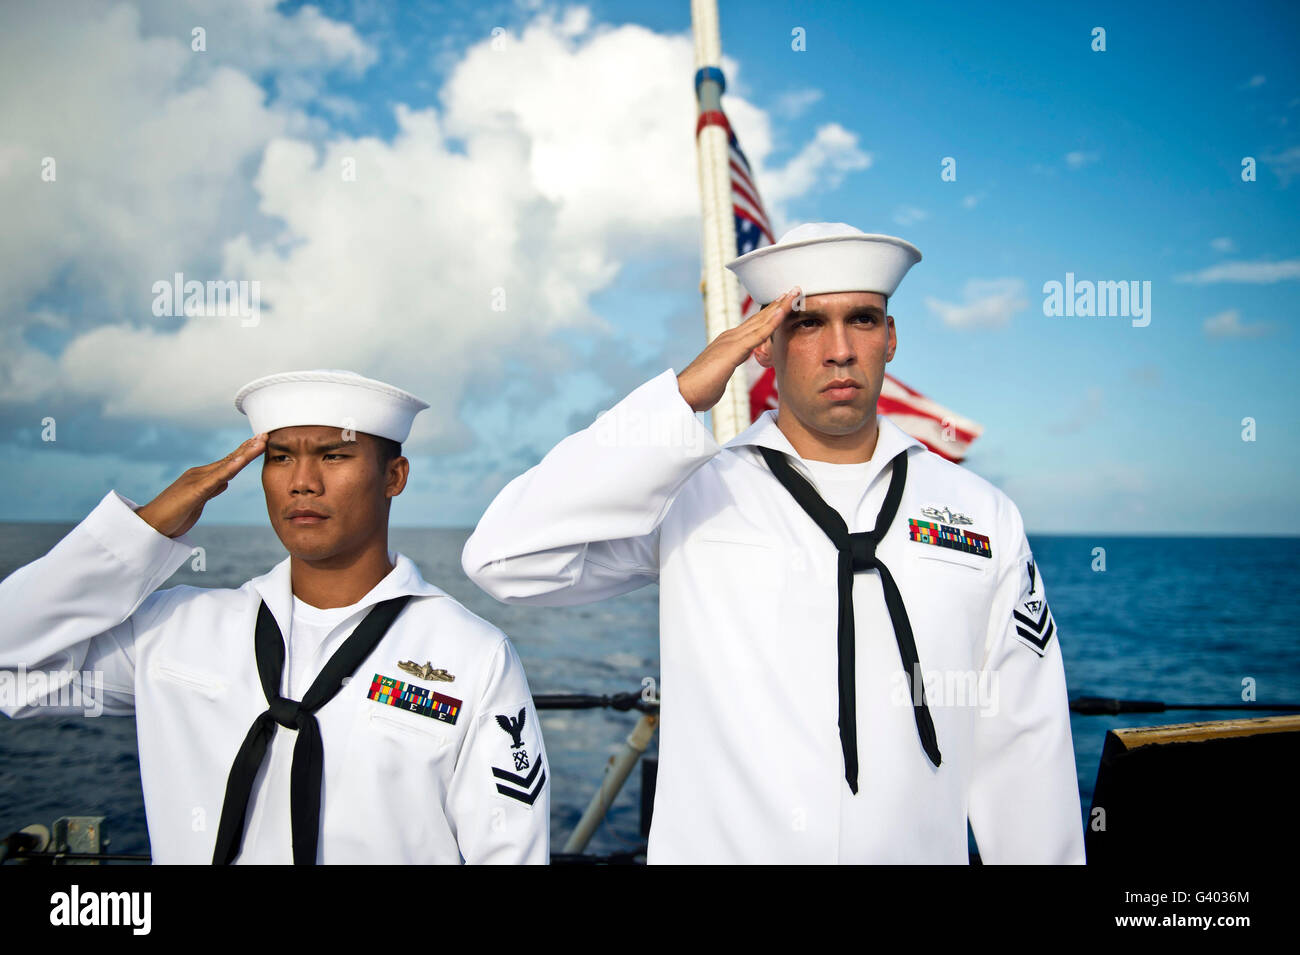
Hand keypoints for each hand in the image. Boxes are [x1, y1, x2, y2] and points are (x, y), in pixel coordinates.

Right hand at [135, 434, 267, 538]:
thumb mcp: (198, 501)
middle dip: (249, 447)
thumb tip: (226, 482)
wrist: (151, 525)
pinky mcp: (195, 491)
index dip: (245, 452)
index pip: (228, 462)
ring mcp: (197, 481)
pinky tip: (241, 461)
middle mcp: (200, 474)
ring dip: (245, 453)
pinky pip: (216, 478)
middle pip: (230, 459)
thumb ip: (211, 490)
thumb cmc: (173, 514)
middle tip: (266, 434)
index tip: (261, 442)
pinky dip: (230, 468)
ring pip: (227, 465)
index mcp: (203, 477)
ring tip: (261, 442)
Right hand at [677, 286, 800, 412]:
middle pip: (759, 318)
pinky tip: (782, 311)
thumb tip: (732, 364)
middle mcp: (730, 337)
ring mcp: (731, 341)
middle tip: (794, 289)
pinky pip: (757, 334)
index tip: (785, 303)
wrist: (683, 393)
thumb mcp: (719, 374)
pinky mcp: (732, 350)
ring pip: (761, 321)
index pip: (754, 325)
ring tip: (794, 293)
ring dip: (779, 306)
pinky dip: (771, 322)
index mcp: (728, 343)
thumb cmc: (699, 389)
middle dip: (778, 303)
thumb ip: (728, 365)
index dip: (770, 313)